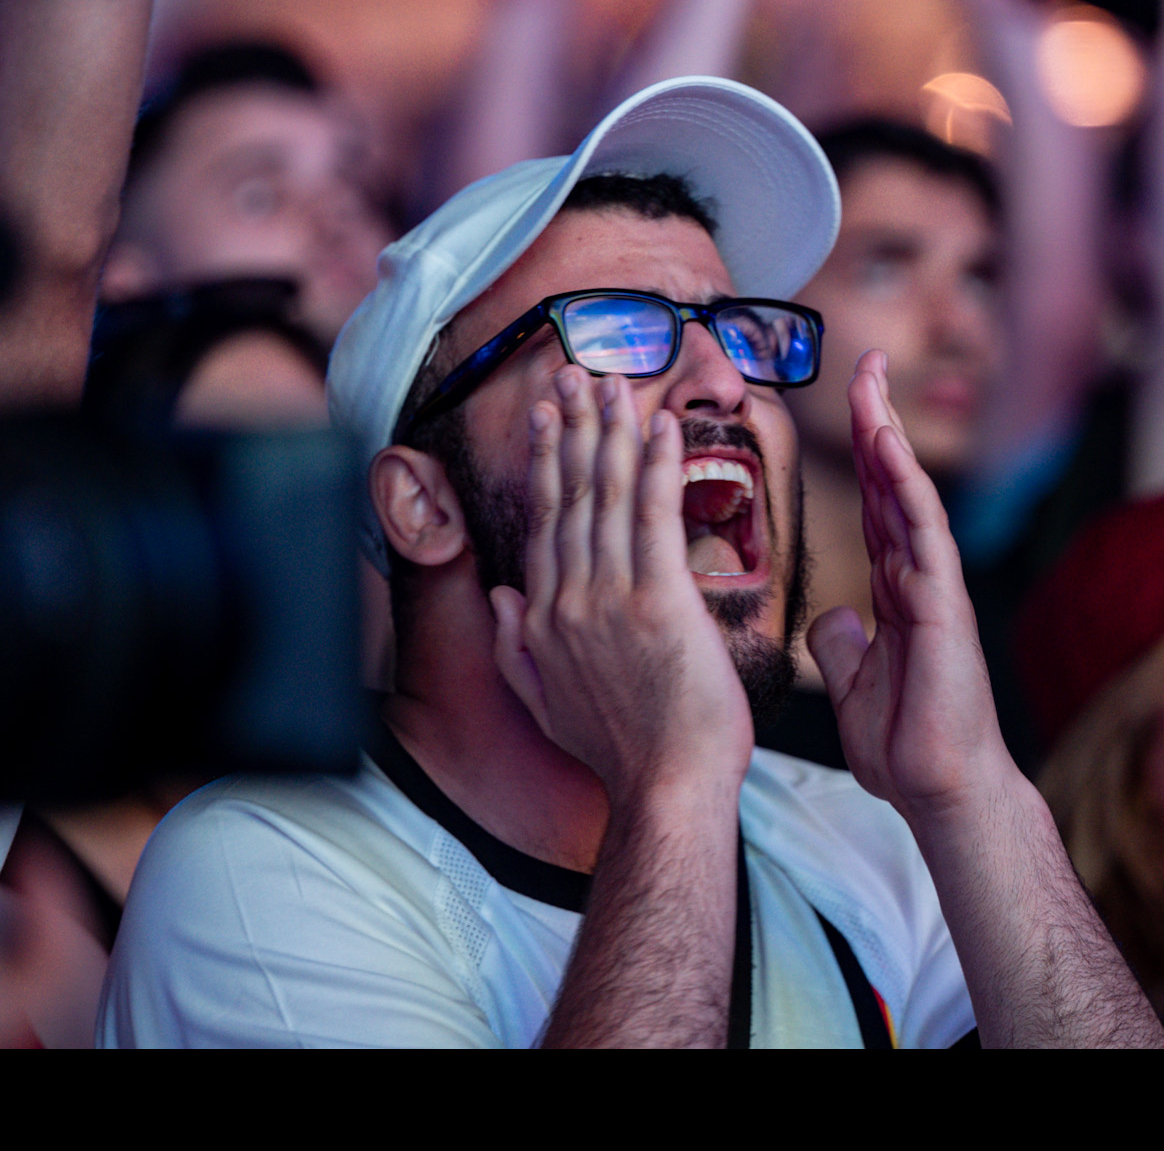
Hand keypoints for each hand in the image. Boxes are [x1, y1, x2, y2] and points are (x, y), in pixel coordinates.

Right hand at [489, 369, 752, 801]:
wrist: (663, 791)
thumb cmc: (622, 754)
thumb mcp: (546, 703)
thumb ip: (517, 646)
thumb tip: (500, 599)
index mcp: (544, 617)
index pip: (545, 520)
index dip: (546, 461)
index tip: (548, 416)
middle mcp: (568, 599)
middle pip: (568, 494)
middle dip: (571, 426)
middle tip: (574, 372)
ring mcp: (610, 598)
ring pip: (606, 495)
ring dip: (609, 430)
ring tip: (612, 381)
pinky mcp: (658, 602)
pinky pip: (653, 516)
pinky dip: (656, 466)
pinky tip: (660, 424)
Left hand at [810, 351, 1011, 814]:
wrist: (939, 790)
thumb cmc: (906, 746)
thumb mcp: (852, 686)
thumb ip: (841, 645)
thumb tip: (829, 618)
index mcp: (895, 590)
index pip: (875, 505)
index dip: (862, 455)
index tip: (847, 404)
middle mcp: (918, 577)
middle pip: (894, 483)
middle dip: (878, 421)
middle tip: (863, 362)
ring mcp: (935, 587)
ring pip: (910, 495)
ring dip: (891, 438)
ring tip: (871, 385)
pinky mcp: (945, 605)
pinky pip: (925, 533)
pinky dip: (908, 486)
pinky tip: (891, 448)